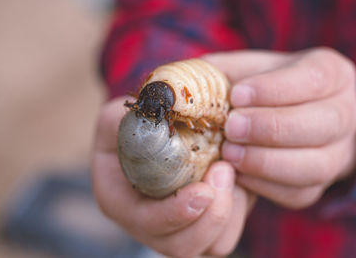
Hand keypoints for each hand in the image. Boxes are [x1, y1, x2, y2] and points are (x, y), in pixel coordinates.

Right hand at [92, 97, 255, 256]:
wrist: (148, 136)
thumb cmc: (130, 127)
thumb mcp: (117, 117)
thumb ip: (126, 118)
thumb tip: (153, 112)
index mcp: (121, 203)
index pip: (147, 224)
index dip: (175, 214)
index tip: (203, 189)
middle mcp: (149, 224)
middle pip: (182, 246)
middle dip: (211, 216)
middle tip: (225, 169)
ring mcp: (178, 227)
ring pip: (211, 246)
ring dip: (229, 212)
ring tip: (231, 170)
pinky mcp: (203, 222)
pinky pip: (228, 232)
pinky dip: (239, 209)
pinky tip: (236, 177)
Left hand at [204, 47, 355, 208]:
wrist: (289, 117)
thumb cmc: (262, 90)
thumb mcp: (247, 70)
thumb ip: (220, 72)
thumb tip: (175, 81)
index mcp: (331, 74)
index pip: (314, 79)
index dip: (275, 90)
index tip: (237, 96)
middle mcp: (345, 113)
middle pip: (323, 124)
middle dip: (271, 128)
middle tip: (231, 128)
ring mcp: (337, 152)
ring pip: (315, 165)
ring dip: (267, 162)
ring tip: (230, 154)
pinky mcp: (319, 184)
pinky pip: (299, 192)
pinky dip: (266, 186)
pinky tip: (238, 175)